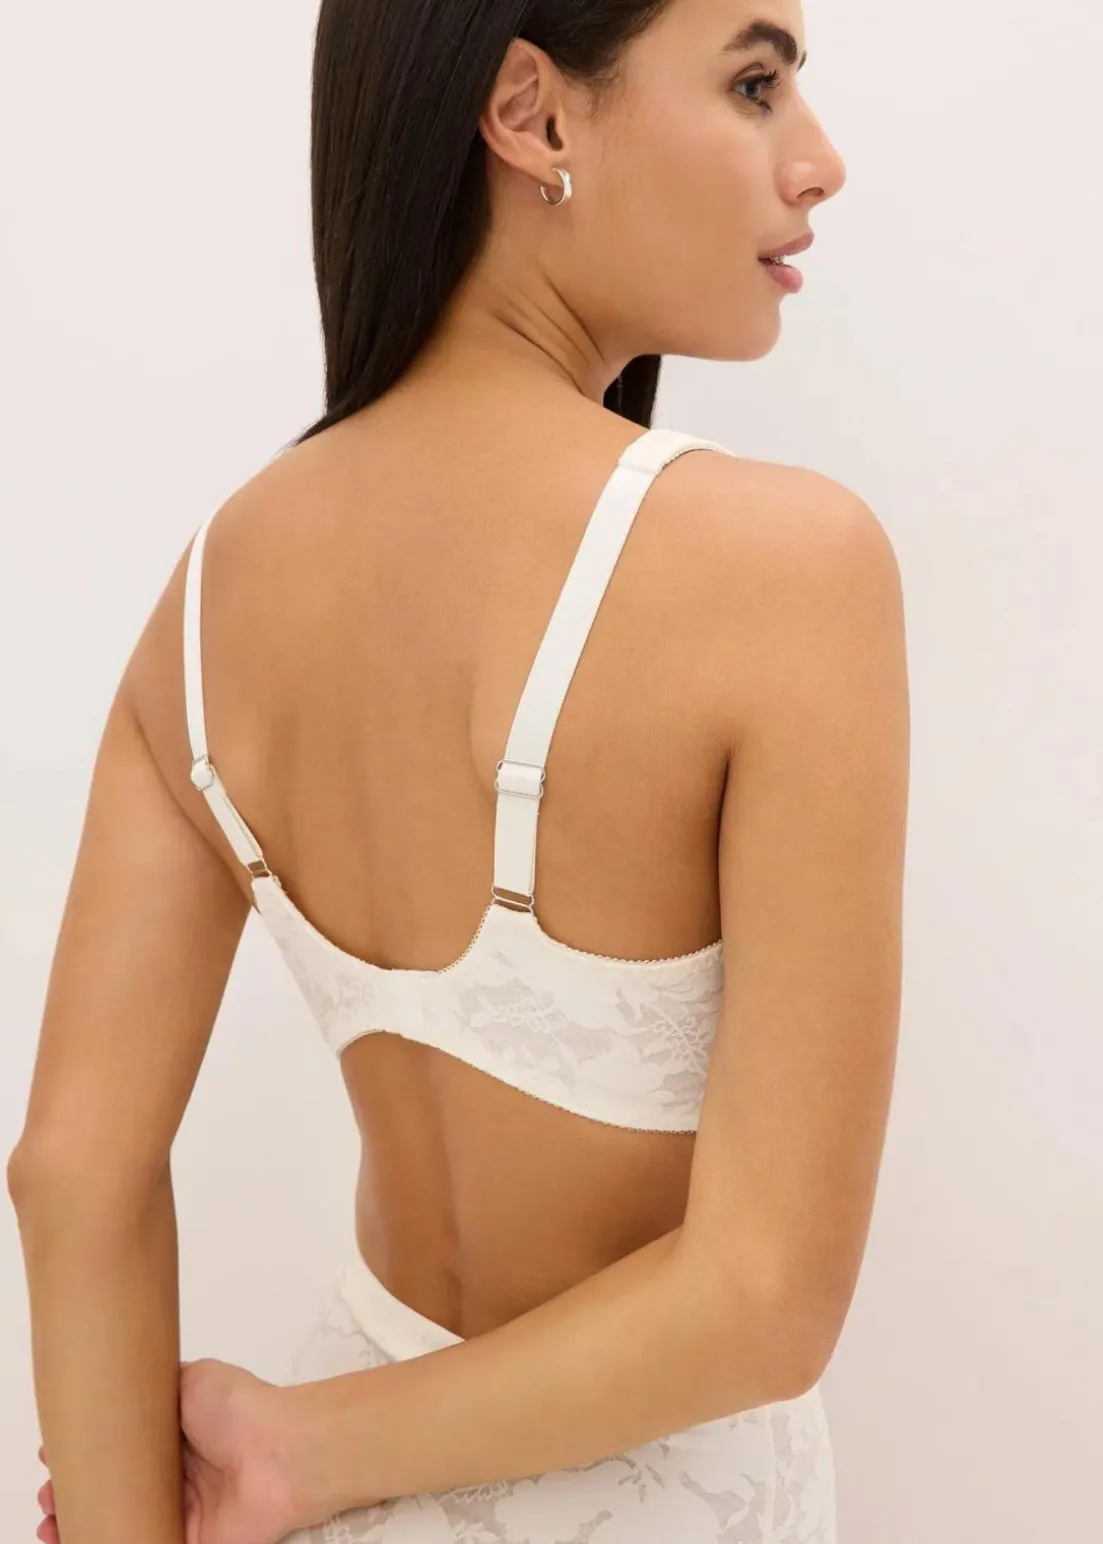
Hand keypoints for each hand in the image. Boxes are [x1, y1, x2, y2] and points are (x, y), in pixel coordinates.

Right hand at [35, 1358, 324, 1543]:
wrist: (280, 1452)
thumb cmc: (243, 1410)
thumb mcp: (191, 1379)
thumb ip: (156, 1387)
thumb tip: (123, 1385)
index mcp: (177, 1438)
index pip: (123, 1453)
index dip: (88, 1457)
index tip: (56, 1457)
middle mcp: (178, 1477)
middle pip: (117, 1492)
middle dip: (76, 1495)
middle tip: (50, 1496)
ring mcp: (182, 1514)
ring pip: (121, 1524)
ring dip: (82, 1526)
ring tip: (53, 1524)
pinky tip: (77, 1541)